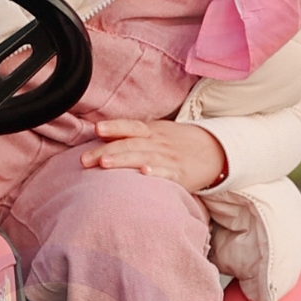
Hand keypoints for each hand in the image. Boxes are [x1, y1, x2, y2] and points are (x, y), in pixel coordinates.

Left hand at [78, 119, 228, 191]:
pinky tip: (145, 173)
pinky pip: (167, 172)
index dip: (114, 127)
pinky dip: (156, 172)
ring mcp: (169, 158)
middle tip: (85, 160)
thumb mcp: (157, 133)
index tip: (96, 130)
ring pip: (143, 157)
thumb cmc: (178, 143)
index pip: (130, 126)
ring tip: (105, 164)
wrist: (215, 150)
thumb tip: (99, 137)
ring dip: (123, 160)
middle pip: (129, 144)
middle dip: (105, 151)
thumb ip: (132, 136)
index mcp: (151, 131)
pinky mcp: (180, 174)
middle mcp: (157, 143)